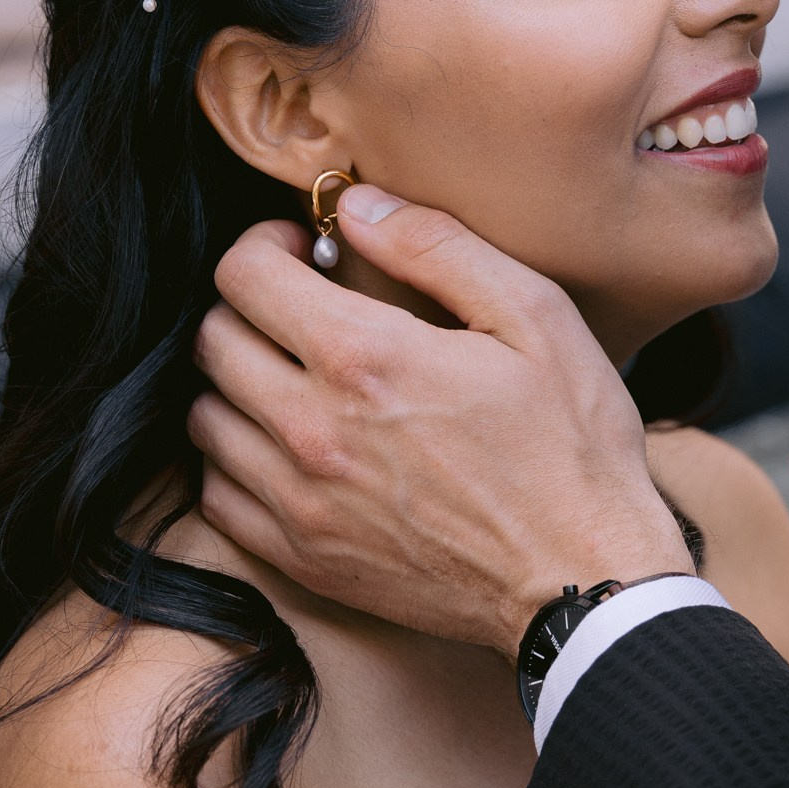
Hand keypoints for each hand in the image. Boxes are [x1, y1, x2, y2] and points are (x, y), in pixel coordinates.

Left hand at [189, 202, 689, 655]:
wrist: (583, 581)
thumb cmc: (572, 448)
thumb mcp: (535, 318)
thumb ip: (437, 246)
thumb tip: (357, 206)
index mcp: (363, 357)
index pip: (241, 276)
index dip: (262, 246)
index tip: (297, 252)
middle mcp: (312, 428)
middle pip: (211, 341)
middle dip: (247, 308)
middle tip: (299, 310)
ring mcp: (300, 501)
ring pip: (205, 418)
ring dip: (237, 384)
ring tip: (292, 379)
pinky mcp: (303, 559)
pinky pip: (218, 495)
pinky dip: (237, 462)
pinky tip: (290, 449)